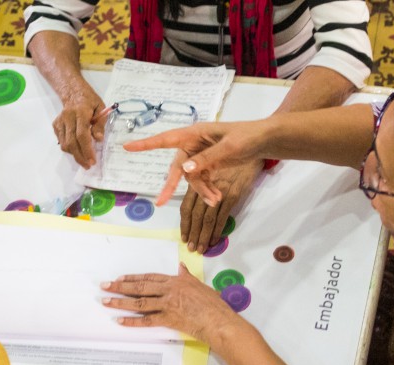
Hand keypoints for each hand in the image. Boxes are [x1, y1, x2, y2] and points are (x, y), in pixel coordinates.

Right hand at [52, 88, 106, 167]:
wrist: (73, 92)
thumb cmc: (89, 101)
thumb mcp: (101, 108)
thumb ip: (100, 123)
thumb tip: (99, 139)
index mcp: (80, 112)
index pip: (81, 134)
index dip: (86, 149)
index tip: (92, 160)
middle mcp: (68, 117)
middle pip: (71, 142)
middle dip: (80, 156)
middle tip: (88, 165)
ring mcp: (60, 122)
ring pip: (64, 144)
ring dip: (74, 155)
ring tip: (84, 160)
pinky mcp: (56, 125)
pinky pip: (61, 141)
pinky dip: (69, 148)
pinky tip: (77, 149)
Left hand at [101, 264, 249, 344]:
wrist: (217, 319)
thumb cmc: (213, 304)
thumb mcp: (200, 285)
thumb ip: (188, 276)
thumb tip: (181, 267)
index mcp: (176, 281)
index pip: (150, 277)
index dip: (133, 277)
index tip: (120, 278)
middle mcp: (168, 290)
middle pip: (140, 287)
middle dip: (120, 286)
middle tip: (105, 286)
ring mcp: (167, 304)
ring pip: (139, 302)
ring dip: (121, 301)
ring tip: (106, 301)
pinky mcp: (167, 318)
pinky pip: (146, 320)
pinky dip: (132, 321)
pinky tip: (121, 321)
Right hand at [123, 120, 268, 202]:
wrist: (265, 140)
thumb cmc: (247, 137)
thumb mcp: (228, 148)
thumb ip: (206, 159)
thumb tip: (185, 170)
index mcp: (194, 133)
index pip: (166, 139)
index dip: (146, 144)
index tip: (127, 147)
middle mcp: (194, 143)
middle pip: (178, 167)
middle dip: (174, 185)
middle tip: (161, 202)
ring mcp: (201, 155)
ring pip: (191, 177)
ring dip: (201, 190)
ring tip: (216, 200)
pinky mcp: (209, 164)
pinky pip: (201, 180)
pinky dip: (207, 190)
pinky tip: (216, 197)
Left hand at [181, 161, 259, 251]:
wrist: (250, 147)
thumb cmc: (231, 159)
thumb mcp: (213, 169)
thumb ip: (204, 185)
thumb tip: (200, 208)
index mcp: (198, 181)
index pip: (186, 206)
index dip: (184, 224)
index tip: (184, 237)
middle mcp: (205, 187)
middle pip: (194, 215)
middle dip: (192, 233)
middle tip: (191, 248)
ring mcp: (219, 191)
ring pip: (207, 218)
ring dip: (203, 235)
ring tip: (201, 248)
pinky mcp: (233, 193)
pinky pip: (222, 216)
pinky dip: (217, 230)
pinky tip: (215, 240)